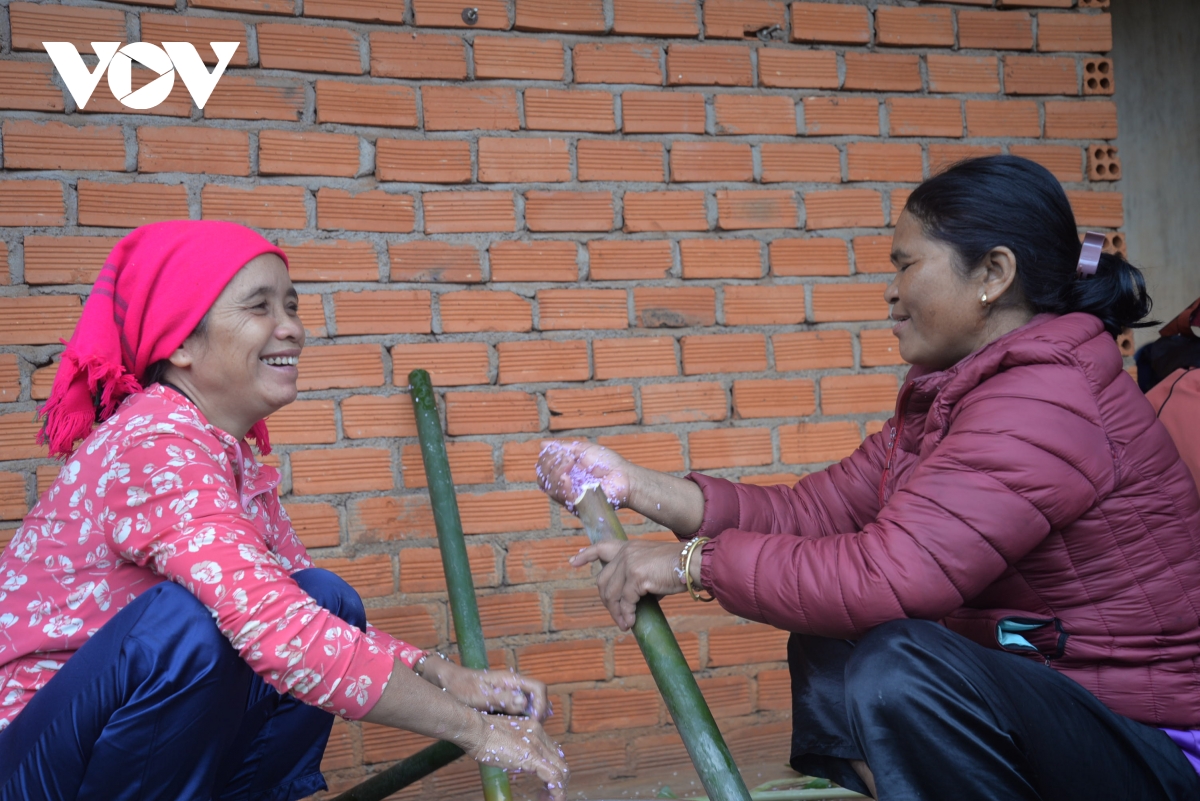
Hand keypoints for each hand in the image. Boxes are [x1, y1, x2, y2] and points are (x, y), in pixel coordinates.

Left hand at [419, 657, 550, 720]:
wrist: (446, 682)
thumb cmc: (461, 688)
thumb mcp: (480, 696)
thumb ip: (502, 699)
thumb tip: (524, 702)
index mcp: (510, 680)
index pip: (539, 688)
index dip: (541, 705)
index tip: (534, 722)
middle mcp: (513, 684)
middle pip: (538, 696)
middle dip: (539, 713)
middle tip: (532, 730)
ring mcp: (508, 691)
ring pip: (530, 703)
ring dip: (531, 716)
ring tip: (524, 732)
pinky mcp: (503, 699)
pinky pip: (519, 707)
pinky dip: (522, 718)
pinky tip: (514, 730)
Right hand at [464, 714, 569, 800]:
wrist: (475, 729)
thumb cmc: (481, 734)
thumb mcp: (504, 737)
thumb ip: (515, 746)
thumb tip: (516, 760)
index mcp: (533, 728)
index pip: (553, 750)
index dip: (553, 767)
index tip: (545, 781)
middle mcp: (539, 734)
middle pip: (560, 760)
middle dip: (559, 780)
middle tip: (548, 793)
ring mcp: (537, 745)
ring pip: (561, 769)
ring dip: (559, 787)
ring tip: (548, 798)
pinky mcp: (532, 757)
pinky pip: (554, 776)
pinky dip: (557, 791)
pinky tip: (553, 799)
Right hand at [537, 440, 632, 511]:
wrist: (624, 476)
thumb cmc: (607, 463)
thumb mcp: (583, 450)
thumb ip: (563, 448)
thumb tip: (543, 444)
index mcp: (564, 473)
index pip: (543, 470)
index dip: (545, 459)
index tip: (558, 450)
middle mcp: (564, 486)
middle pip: (542, 480)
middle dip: (549, 464)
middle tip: (566, 457)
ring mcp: (570, 497)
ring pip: (549, 488)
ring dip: (555, 472)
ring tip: (570, 462)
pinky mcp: (578, 505)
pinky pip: (562, 498)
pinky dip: (561, 486)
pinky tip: (566, 477)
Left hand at [569, 539, 686, 629]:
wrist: (693, 563)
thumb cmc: (678, 568)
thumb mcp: (652, 567)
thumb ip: (637, 578)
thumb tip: (630, 602)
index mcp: (629, 547)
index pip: (601, 547)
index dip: (586, 555)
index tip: (573, 561)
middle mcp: (626, 552)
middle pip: (603, 581)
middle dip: (607, 602)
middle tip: (617, 617)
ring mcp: (629, 563)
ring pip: (612, 594)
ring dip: (617, 612)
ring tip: (624, 624)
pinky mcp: (636, 576)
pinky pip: (626, 601)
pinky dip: (627, 614)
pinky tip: (631, 622)